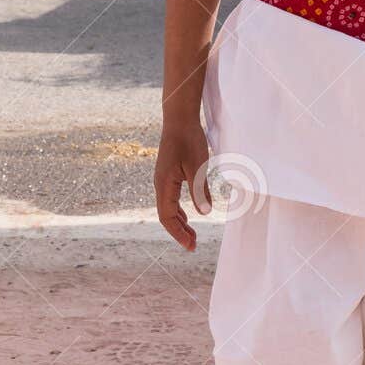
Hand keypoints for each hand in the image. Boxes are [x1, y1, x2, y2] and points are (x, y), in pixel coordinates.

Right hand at [155, 122, 212, 250]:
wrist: (179, 119)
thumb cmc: (188, 140)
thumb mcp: (198, 166)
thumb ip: (200, 190)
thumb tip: (204, 213)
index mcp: (164, 184)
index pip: (167, 217)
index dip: (178, 233)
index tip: (191, 245)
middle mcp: (160, 184)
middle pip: (166, 215)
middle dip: (179, 231)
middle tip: (193, 245)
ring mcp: (163, 179)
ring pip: (168, 208)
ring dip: (179, 222)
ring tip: (192, 234)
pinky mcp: (168, 174)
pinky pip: (171, 199)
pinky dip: (179, 211)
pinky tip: (188, 215)